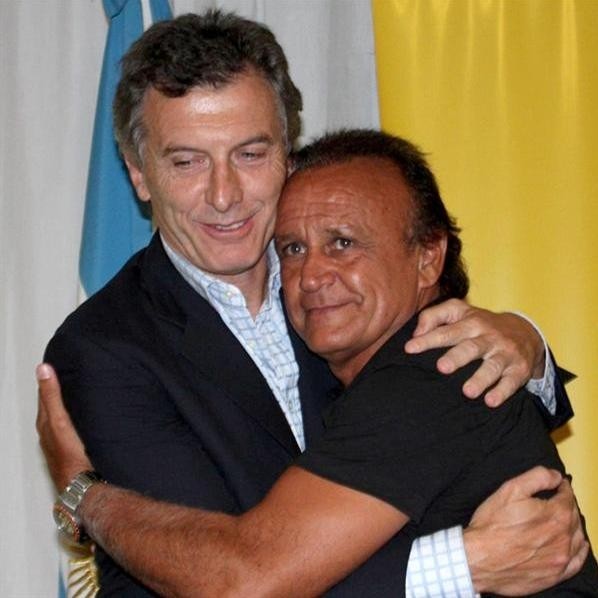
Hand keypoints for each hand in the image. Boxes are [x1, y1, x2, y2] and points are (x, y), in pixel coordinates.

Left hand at [36, 363, 91, 490]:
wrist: (82, 484)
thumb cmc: (70, 456)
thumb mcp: (59, 420)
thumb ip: (52, 395)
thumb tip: (43, 370)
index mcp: (45, 423)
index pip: (44, 396)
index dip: (48, 381)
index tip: (52, 366)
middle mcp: (50, 432)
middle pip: (51, 407)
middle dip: (56, 391)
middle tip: (62, 376)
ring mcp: (61, 442)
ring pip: (61, 418)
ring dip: (65, 405)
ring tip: (73, 393)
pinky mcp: (73, 449)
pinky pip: (71, 428)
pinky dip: (74, 418)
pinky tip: (82, 419)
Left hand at [404, 298, 544, 405]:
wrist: (525, 332)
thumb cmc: (481, 324)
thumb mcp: (459, 311)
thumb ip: (433, 316)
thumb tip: (416, 334)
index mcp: (471, 322)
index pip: (447, 331)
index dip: (428, 339)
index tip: (409, 348)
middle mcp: (488, 337)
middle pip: (471, 347)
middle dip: (457, 357)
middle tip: (442, 368)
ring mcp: (505, 353)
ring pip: (493, 365)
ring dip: (481, 379)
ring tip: (467, 392)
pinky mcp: (519, 369)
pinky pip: (511, 381)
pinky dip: (502, 392)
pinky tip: (491, 401)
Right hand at [463, 466, 587, 594]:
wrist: (480, 559)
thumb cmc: (492, 525)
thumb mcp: (510, 490)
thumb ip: (537, 477)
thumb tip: (555, 475)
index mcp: (556, 516)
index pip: (568, 497)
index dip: (562, 487)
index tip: (558, 485)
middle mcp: (563, 538)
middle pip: (574, 516)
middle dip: (567, 505)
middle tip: (557, 500)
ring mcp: (560, 559)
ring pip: (578, 538)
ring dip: (573, 526)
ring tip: (562, 519)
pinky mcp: (555, 575)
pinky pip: (577, 562)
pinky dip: (578, 550)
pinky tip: (573, 544)